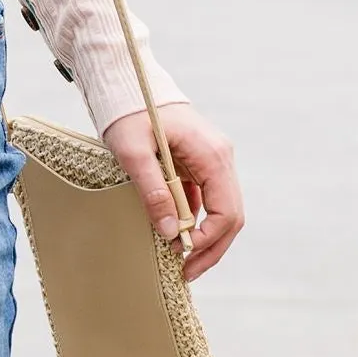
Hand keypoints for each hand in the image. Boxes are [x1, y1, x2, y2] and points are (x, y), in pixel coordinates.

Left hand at [99, 102, 242, 281]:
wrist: (127, 84)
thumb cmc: (129, 112)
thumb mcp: (133, 152)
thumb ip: (153, 191)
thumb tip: (171, 231)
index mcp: (211, 154)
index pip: (226, 210)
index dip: (210, 240)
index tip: (184, 257)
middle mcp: (219, 157)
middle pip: (230, 214)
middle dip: (211, 247)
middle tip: (186, 272)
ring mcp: (211, 160)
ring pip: (221, 208)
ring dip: (205, 236)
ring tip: (181, 259)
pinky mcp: (199, 162)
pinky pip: (205, 198)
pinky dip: (195, 219)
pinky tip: (176, 233)